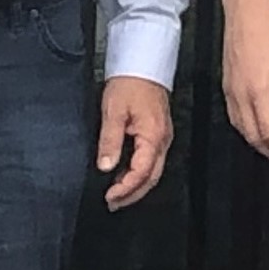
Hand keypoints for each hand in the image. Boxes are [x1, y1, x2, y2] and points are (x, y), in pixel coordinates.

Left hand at [97, 76, 173, 209]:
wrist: (142, 65)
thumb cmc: (130, 84)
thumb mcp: (113, 112)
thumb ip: (110, 141)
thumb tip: (105, 166)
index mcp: (153, 136)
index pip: (141, 172)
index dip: (126, 188)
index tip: (109, 196)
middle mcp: (162, 140)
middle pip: (151, 177)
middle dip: (132, 194)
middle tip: (113, 204)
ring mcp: (162, 137)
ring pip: (153, 171)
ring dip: (135, 186)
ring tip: (116, 195)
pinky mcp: (158, 134)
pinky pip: (151, 161)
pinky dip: (138, 173)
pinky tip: (124, 175)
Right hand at [223, 0, 268, 162]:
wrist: (247, 13)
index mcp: (259, 92)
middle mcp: (240, 96)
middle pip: (253, 137)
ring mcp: (230, 91)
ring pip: (240, 130)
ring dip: (257, 143)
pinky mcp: (225, 85)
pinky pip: (233, 117)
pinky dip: (245, 130)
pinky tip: (255, 129)